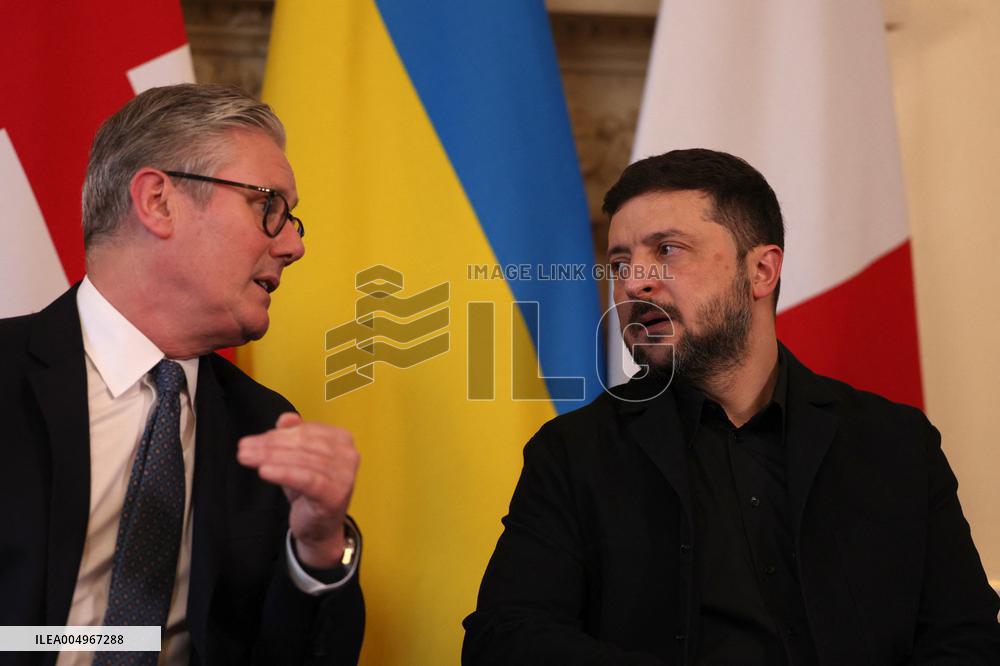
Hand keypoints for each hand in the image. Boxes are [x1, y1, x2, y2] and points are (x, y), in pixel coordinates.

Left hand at [237, 412, 358, 568]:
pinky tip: (264, 471)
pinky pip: (306, 479)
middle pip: (303, 444)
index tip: (254, 440)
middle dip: (270, 445)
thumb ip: (294, 435)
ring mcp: (345, 475)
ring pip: (301, 460)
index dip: (278, 434)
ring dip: (270, 457)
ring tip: (247, 458)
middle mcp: (348, 455)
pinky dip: (283, 473)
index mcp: (342, 439)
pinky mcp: (335, 494)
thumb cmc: (310, 490)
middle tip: (244, 448)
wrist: (320, 527)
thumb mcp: (298, 459)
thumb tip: (286, 418)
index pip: (306, 431)